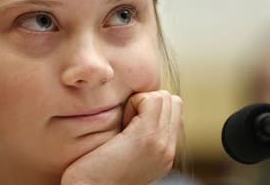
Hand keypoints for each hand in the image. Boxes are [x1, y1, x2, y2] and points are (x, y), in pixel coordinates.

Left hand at [61, 90, 182, 184]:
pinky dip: (133, 103)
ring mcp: (162, 144)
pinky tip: (121, 124)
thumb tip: (140, 108)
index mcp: (166, 153)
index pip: (174, 109)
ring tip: (124, 124)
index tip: (131, 123)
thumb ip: (142, 133)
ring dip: (140, 102)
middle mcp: (169, 149)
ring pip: (163, 97)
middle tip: (127, 122)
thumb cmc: (96, 171)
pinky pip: (150, 99)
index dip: (151, 106)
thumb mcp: (127, 151)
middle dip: (148, 102)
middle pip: (172, 100)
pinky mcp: (148, 137)